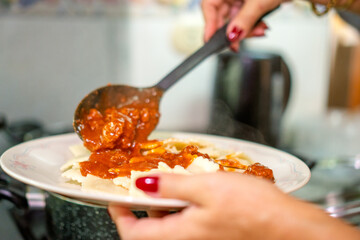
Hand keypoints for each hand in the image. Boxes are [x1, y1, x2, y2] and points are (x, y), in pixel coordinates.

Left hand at [108, 172, 359, 239]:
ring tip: (169, 182)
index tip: (116, 196)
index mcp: (179, 235)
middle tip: (145, 183)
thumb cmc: (253, 209)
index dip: (119, 214)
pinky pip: (185, 225)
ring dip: (162, 206)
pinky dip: (180, 208)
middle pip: (149, 231)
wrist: (286, 226)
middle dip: (142, 207)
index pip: (132, 234)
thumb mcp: (206, 187)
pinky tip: (191, 191)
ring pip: (168, 227)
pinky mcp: (212, 235)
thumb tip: (142, 183)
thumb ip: (170, 186)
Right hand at [202, 0, 279, 50]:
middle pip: (221, 16)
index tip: (211, 40)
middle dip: (232, 31)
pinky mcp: (248, 4)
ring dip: (244, 31)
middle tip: (236, 44)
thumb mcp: (259, 3)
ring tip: (258, 32)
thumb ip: (244, 22)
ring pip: (234, 20)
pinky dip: (251, 27)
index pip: (209, 6)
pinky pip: (244, 20)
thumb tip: (232, 37)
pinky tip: (260, 28)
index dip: (209, 24)